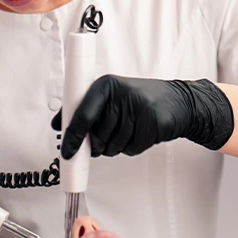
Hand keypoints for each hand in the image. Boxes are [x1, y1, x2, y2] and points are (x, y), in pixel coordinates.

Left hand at [52, 75, 233, 158]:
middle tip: (105, 141)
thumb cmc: (140, 100)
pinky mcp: (153, 124)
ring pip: (114, 145)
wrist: (178, 102)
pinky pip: (132, 149)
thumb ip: (84, 109)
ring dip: (117, 147)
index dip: (73, 136)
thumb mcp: (111, 97)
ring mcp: (139, 108)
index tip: (67, 152)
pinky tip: (139, 134)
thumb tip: (59, 124)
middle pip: (98, 136)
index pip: (83, 114)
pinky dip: (132, 148)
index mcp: (106, 85)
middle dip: (99, 146)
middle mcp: (122, 94)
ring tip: (127, 133)